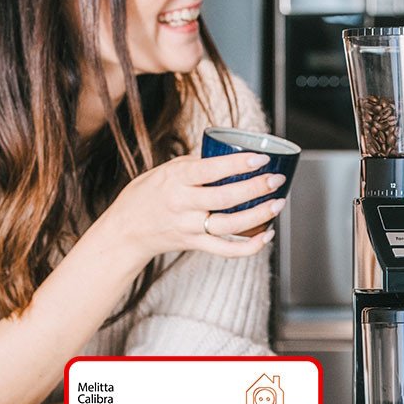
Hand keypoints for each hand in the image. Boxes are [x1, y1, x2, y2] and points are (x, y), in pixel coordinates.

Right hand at [97, 152, 286, 259]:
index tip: (260, 158)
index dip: (237, 164)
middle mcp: (183, 205)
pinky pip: (225, 250)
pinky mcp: (194, 245)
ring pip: (229, 225)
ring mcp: (189, 227)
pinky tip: (267, 236)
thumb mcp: (166, 170)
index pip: (210, 170)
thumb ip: (196, 165)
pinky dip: (249, 247)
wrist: (125, 230)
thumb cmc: (148, 194)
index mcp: (176, 180)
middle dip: (255, 188)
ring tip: (278, 203)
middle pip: (225, 198)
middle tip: (276, 179)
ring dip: (258, 215)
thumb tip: (230, 154)